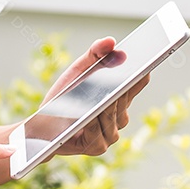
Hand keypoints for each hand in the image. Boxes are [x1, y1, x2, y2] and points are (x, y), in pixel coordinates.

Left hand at [42, 37, 149, 157]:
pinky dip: (93, 122)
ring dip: (107, 106)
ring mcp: (110, 133)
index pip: (137, 83)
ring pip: (113, 116)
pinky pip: (98, 132)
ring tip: (103, 97)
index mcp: (119, 97)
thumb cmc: (63, 97)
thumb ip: (94, 54)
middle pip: (123, 99)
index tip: (147, 65)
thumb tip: (111, 41)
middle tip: (125, 76)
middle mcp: (119, 116)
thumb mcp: (78, 70)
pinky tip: (88, 115)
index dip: (143, 74)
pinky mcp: (97, 147)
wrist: (42, 125)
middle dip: (120, 88)